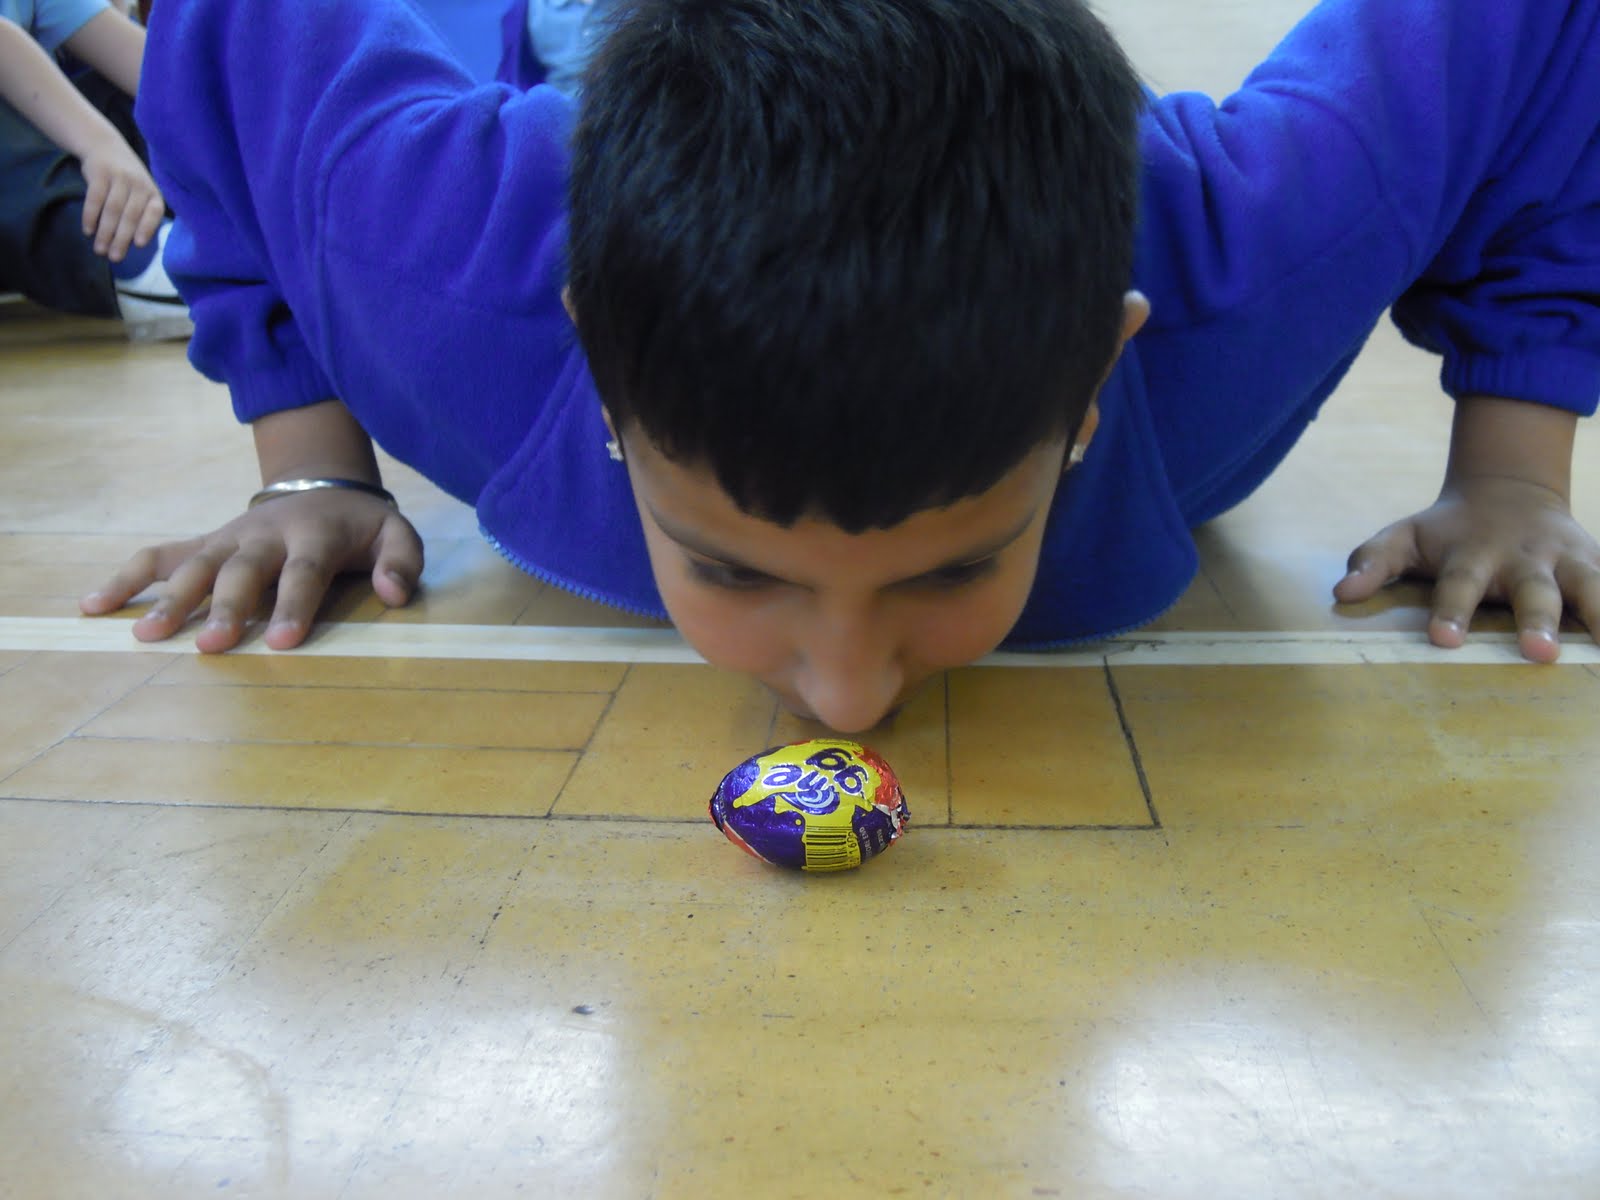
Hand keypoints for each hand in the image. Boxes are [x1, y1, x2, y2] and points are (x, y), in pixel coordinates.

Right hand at [77, 134, 165, 261]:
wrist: (104, 146)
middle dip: (122, 239)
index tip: (138, 245)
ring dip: (105, 233)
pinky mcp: (100, 173)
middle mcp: (139, 184)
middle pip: (130, 216)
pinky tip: (88, 231)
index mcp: (153, 192)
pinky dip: (90, 216)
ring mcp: (120, 177)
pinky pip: (95, 199)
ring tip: (99, 250)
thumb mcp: (140, 192)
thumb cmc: (126, 180)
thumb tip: (133, 245)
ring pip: (112, 210)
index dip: (147, 228)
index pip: (154, 212)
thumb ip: (140, 213)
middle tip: (114, 258)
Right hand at [79, 490, 424, 651]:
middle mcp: (265, 534)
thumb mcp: (397, 534)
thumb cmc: (361, 524)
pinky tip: (93, 605)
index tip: (281, 643)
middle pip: (242, 571)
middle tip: (210, 646)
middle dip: (226, 607)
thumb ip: (402, 562)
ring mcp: (229, 537)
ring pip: (195, 565)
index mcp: (315, 534)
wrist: (321, 484)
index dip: (294, 605)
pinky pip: (158, 555)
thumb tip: (393, 594)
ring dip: (170, 598)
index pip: (304, 571)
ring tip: (146, 635)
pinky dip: (126, 577)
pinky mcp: (204, 541)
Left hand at [1335, 476, 1599, 662]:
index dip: (1451, 611)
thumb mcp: (1405, 537)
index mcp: (1472, 554)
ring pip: (1589, 588)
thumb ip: (1373, 562)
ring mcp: (1568, 561)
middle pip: (1532, 591)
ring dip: (1599, 616)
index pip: (1459, 584)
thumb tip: (1342, 593)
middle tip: (1536, 653)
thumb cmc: (1447, 531)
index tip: (1443, 640)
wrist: (1509, 489)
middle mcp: (1524, 558)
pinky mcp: (1598, 566)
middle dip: (1536, 620)